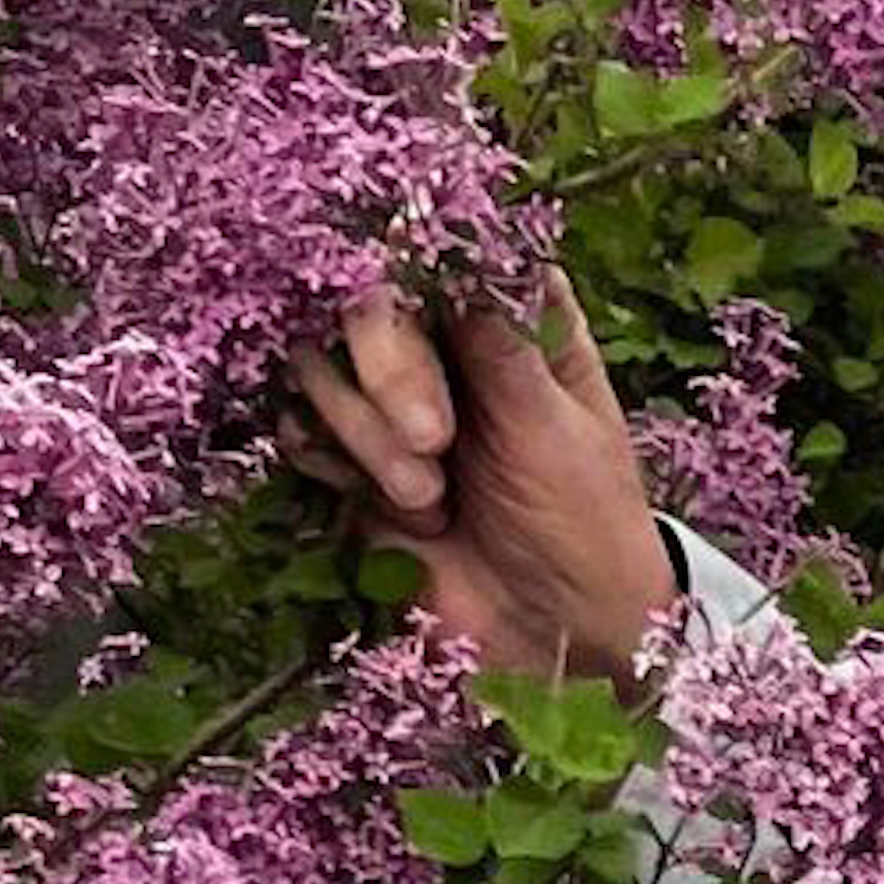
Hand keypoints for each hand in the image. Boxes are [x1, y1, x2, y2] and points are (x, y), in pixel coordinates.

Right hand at [282, 268, 675, 682]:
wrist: (555, 629)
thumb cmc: (584, 520)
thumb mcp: (557, 432)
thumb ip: (505, 352)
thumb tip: (470, 259)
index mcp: (519, 324)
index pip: (452, 254)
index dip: (419, 257)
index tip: (406, 283)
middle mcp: (450, 348)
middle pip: (372, 302)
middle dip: (390, 368)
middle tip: (436, 440)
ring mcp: (394, 401)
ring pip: (322, 363)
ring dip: (363, 429)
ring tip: (429, 498)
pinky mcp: (354, 459)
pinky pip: (299, 426)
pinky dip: (326, 456)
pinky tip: (379, 503)